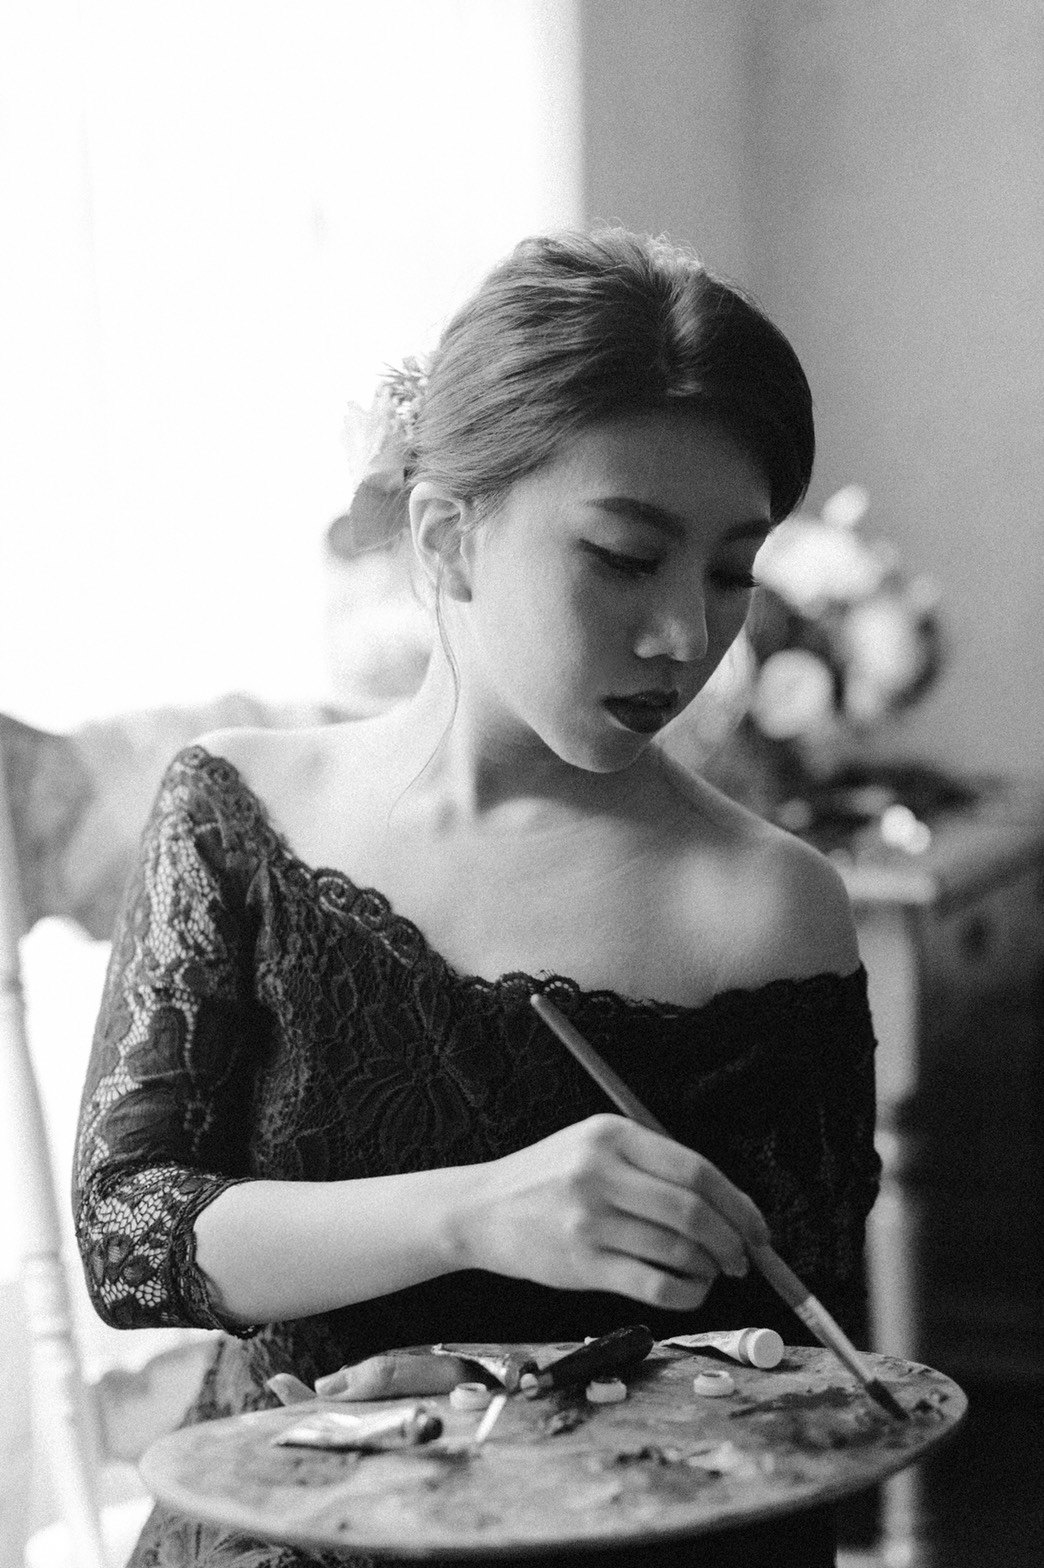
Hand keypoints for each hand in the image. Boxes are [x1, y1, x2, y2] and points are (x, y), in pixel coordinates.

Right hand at [457, 1114, 768, 1311]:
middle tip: (743, 1259)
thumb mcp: (592, 1147)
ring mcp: (589, 1218)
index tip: (756, 1227)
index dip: (737, 1203)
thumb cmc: (548, 1180)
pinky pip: (653, 1284)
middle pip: (692, 1210)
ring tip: (711, 1273)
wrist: (481, 1210)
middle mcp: (600, 1172)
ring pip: (677, 1250)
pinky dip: (685, 1293)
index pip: (695, 1169)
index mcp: (611, 1135)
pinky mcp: (581, 1262)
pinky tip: (689, 1290)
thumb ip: (652, 1165)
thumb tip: (730, 1206)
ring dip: (709, 1269)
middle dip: (731, 1241)